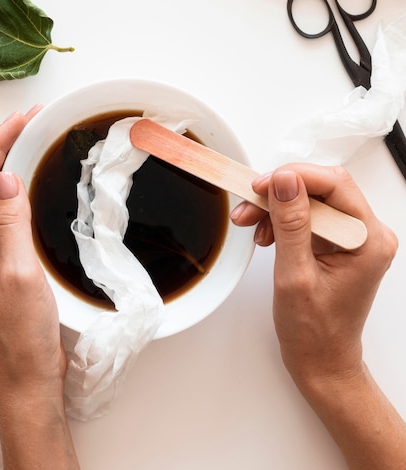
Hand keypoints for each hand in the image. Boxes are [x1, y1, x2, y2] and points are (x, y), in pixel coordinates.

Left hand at [0, 107, 78, 468]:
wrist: (27, 376)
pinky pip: (4, 219)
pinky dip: (17, 196)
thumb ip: (11, 224)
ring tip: (33, 144)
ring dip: (9, 169)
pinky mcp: (0, 265)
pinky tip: (32, 189)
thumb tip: (7, 178)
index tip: (23, 119)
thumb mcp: (20, 273)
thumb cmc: (23, 333)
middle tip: (32, 123)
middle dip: (3, 149)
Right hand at [231, 163, 396, 381]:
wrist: (321, 360)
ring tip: (251, 225)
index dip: (294, 177)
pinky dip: (282, 222)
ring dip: (276, 209)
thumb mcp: (295, 275)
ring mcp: (352, 240)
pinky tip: (266, 235)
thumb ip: (291, 225)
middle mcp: (366, 235)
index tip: (261, 185)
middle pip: (321, 191)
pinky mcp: (337, 245)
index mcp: (368, 241)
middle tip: (248, 206)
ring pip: (311, 203)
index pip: (335, 185)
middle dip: (279, 195)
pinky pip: (308, 219)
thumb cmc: (314, 331)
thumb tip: (284, 182)